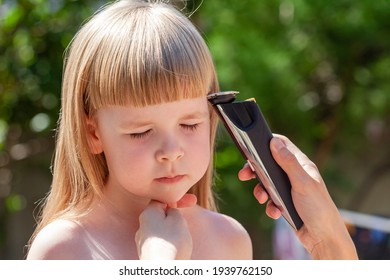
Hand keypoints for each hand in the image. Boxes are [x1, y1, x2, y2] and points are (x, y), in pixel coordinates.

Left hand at [135, 194, 195, 259]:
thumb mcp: (178, 219)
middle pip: (161, 215)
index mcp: (148, 213)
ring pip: (162, 230)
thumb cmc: (171, 243)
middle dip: (175, 217)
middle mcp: (142, 226)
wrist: (164, 271)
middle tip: (186, 224)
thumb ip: (174, 210)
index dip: (177, 199)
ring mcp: (143, 241)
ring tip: (182, 240)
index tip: (193, 201)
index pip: (162, 199)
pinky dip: (170, 243)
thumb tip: (170, 211)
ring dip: (173, 231)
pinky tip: (176, 249)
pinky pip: (160, 243)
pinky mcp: (147, 254)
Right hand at [238, 134, 357, 258]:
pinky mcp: (285, 203)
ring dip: (261, 192)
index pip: (282, 145)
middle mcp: (294, 174)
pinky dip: (270, 207)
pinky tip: (276, 213)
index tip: (252, 148)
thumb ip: (288, 162)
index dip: (267, 143)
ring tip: (262, 199)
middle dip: (255, 171)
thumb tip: (274, 142)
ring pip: (266, 184)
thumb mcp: (302, 183)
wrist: (324, 238)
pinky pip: (270, 201)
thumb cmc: (319, 208)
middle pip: (269, 164)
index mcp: (301, 164)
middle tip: (244, 175)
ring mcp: (289, 189)